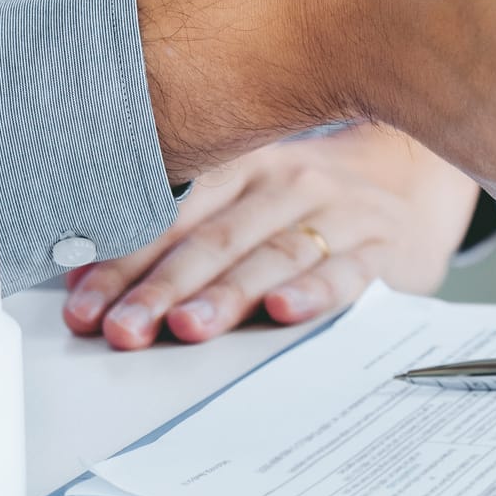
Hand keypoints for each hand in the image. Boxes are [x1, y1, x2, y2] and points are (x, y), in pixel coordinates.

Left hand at [63, 125, 478, 348]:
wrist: (410, 180)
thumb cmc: (305, 205)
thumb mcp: (247, 199)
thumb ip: (180, 234)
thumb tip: (86, 282)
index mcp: (244, 166)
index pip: (173, 216)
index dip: (125, 263)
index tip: (85, 307)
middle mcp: (289, 182)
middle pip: (217, 238)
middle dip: (163, 288)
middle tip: (124, 328)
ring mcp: (339, 212)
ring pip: (274, 254)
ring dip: (228, 295)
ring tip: (187, 329)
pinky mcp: (381, 246)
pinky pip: (347, 271)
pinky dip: (315, 290)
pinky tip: (284, 310)